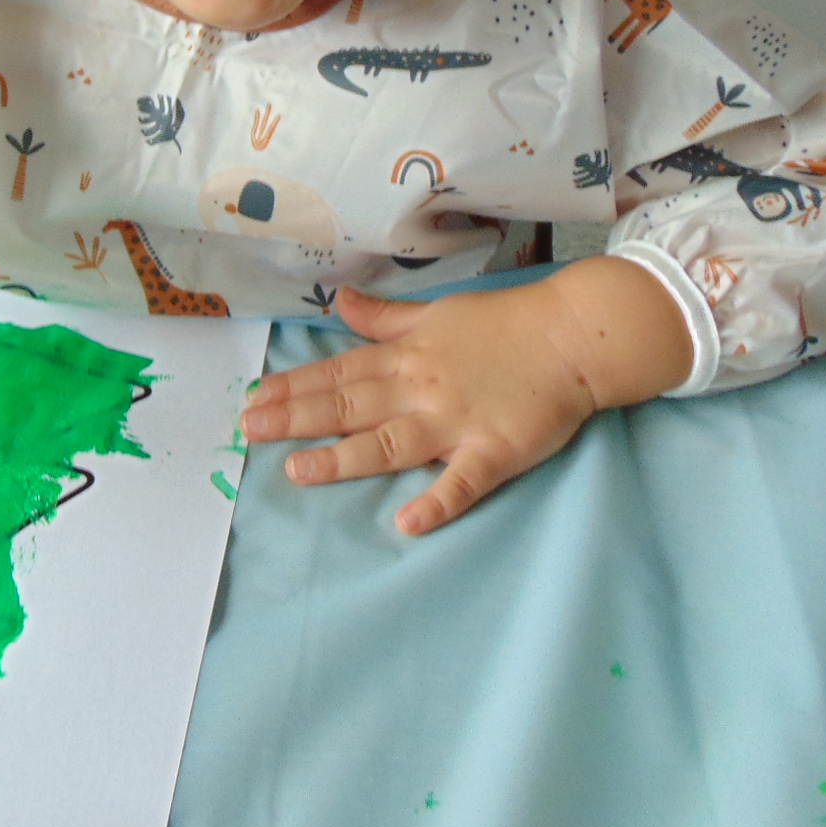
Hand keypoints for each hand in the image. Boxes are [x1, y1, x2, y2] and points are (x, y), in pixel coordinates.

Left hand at [240, 257, 695, 534]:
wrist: (576, 336)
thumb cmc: (506, 324)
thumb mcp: (437, 312)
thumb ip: (385, 318)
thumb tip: (341, 303)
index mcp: (407, 357)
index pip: (339, 372)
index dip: (293, 387)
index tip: (252, 399)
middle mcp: (422, 388)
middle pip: (351, 405)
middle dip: (296, 417)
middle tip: (249, 432)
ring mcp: (457, 422)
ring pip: (391, 443)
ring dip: (344, 458)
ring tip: (299, 471)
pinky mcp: (495, 451)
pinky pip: (463, 481)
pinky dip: (437, 502)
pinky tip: (407, 523)